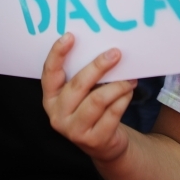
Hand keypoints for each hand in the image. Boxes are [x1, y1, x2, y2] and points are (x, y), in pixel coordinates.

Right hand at [41, 34, 137, 163]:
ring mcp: (74, 130)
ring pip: (98, 99)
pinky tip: (129, 92)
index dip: (57, 53)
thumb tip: (103, 49)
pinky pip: (112, 113)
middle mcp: (57, 115)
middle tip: (116, 54)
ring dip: (118, 85)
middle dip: (98, 66)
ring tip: (130, 78)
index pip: (49, 73)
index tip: (70, 36)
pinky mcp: (93, 140)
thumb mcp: (81, 93)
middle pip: (78, 84)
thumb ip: (83, 75)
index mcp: (50, 98)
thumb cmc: (90, 108)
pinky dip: (123, 99)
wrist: (103, 143)